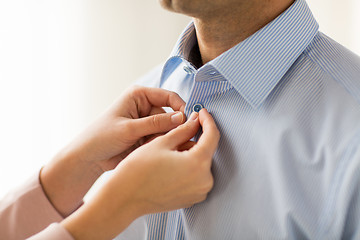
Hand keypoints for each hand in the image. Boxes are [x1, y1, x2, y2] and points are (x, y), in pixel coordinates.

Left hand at [40, 86, 185, 216]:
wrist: (89, 159)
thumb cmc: (101, 137)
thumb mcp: (129, 128)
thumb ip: (156, 123)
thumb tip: (182, 117)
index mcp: (139, 96)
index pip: (168, 97)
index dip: (181, 107)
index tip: (190, 121)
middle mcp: (145, 107)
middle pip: (171, 114)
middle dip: (173, 128)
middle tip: (174, 140)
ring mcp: (147, 123)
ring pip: (168, 129)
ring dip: (166, 139)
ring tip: (156, 148)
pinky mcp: (147, 136)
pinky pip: (162, 139)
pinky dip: (161, 146)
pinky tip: (155, 152)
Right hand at [61, 109, 219, 239]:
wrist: (124, 198)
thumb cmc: (138, 171)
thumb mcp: (162, 142)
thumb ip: (184, 130)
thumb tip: (196, 120)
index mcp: (198, 165)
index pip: (212, 136)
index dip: (207, 120)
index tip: (201, 113)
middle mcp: (204, 182)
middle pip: (206, 151)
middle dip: (195, 138)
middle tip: (177, 132)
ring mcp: (198, 193)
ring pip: (200, 164)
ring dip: (190, 153)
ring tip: (168, 151)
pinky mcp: (191, 199)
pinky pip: (195, 177)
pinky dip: (187, 167)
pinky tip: (169, 164)